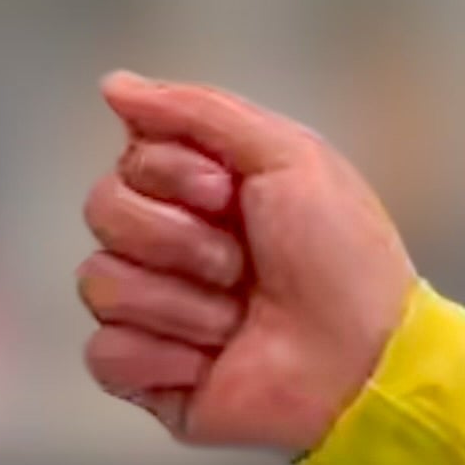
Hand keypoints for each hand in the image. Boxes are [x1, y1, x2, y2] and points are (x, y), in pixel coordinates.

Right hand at [80, 72, 414, 459]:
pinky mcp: (150, 378)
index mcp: (204, 196)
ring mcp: (157, 315)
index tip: (230, 196)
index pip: (130, 162)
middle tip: (242, 267)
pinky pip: (106, 354)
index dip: (173, 176)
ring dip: (183, 302)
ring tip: (241, 320)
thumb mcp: (289, 155)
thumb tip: (113, 86)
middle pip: (102, 211)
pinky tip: (214, 363)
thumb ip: (200, 111)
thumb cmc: (344, 260)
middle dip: (177, 238)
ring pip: (100, 282)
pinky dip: (164, 357)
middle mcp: (173, 250)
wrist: (364, 362)